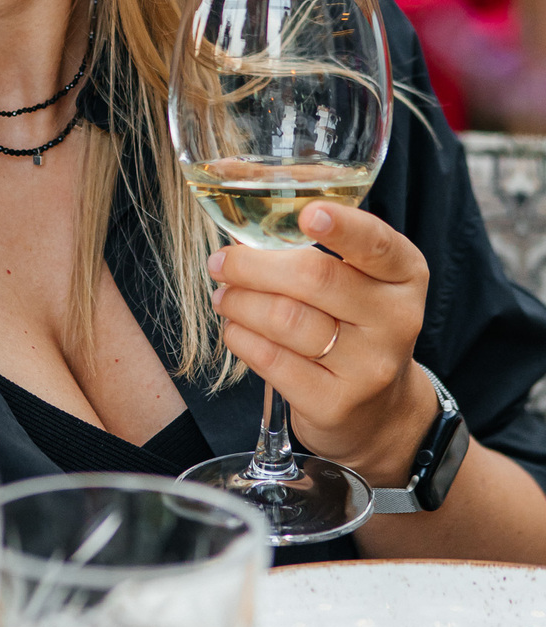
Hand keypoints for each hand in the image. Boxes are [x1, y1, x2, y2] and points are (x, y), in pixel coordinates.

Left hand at [207, 203, 437, 486]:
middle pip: (314, 278)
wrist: (380, 412)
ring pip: (285, 319)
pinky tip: (235, 328)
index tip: (308, 214)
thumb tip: (248, 233)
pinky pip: (271, 360)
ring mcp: (368, 366)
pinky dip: (241, 337)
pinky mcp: (335, 403)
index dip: (343, 226)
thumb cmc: (356, 328)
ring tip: (224, 296)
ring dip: (240, 302)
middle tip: (221, 263)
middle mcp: (396, 319)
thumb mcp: (364, 285)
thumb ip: (327, 253)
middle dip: (252, 265)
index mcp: (405, 276)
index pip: (376, 244)